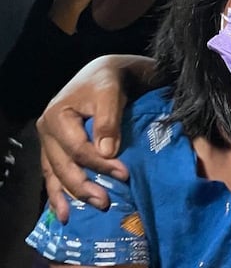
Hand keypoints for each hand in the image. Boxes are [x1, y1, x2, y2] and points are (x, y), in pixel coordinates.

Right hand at [37, 55, 132, 222]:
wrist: (104, 73)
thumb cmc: (108, 82)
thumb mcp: (111, 93)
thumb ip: (108, 121)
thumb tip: (107, 152)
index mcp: (57, 116)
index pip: (78, 149)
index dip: (100, 164)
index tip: (124, 174)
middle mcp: (47, 130)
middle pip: (63, 165)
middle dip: (82, 186)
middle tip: (104, 203)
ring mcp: (49, 141)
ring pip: (54, 173)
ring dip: (67, 195)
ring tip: (73, 217)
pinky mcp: (56, 147)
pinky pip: (53, 172)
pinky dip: (58, 191)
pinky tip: (63, 209)